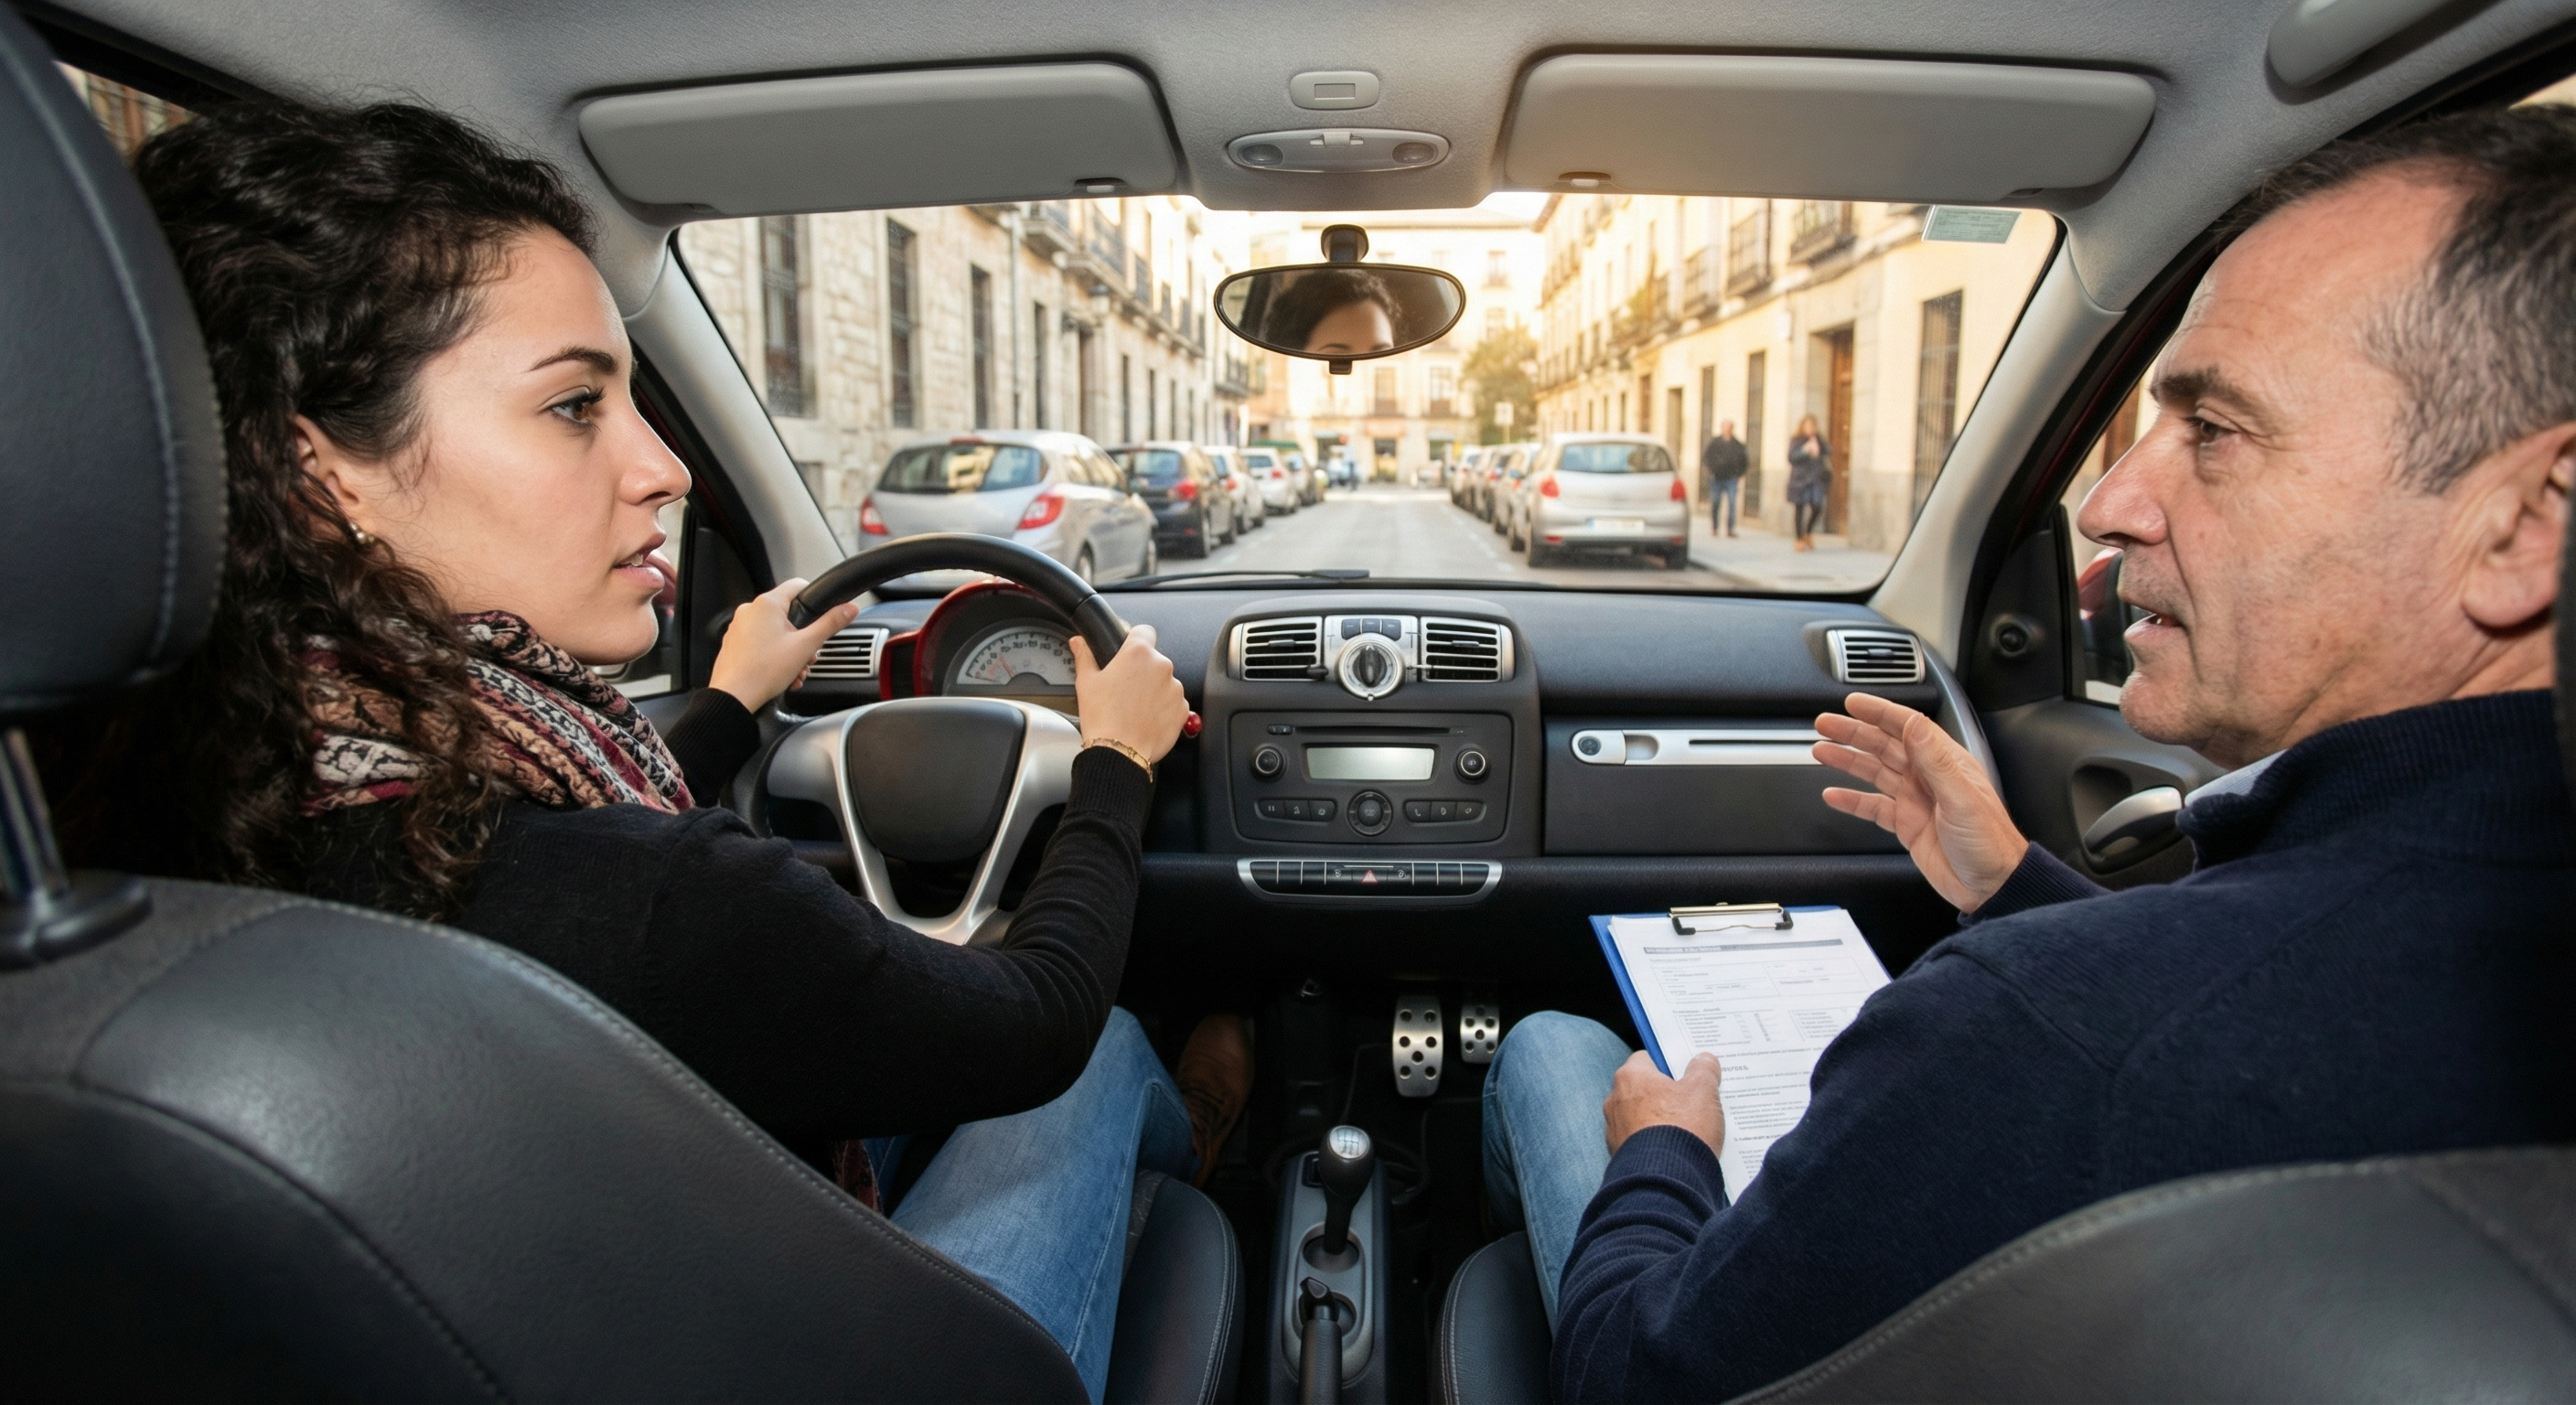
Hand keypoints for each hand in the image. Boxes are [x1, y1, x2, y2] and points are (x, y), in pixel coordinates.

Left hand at [707, 578, 859, 712]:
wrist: (734, 696)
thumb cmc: (763, 671)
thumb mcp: (806, 646)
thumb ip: (830, 624)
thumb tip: (849, 609)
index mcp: (767, 604)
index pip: (797, 586)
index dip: (814, 599)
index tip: (821, 614)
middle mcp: (749, 611)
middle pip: (787, 615)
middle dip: (802, 637)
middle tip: (807, 655)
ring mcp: (739, 628)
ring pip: (774, 631)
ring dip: (790, 650)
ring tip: (795, 670)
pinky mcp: (734, 644)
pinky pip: (759, 643)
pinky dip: (773, 655)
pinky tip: (781, 673)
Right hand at [1072, 624, 1188, 763]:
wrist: (1119, 752)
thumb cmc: (1102, 717)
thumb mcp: (1086, 682)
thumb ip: (1085, 656)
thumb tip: (1079, 642)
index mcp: (1138, 653)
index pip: (1144, 631)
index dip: (1135, 639)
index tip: (1128, 650)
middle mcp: (1161, 666)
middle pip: (1154, 659)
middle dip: (1142, 670)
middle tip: (1124, 688)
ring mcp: (1175, 688)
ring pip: (1164, 681)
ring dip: (1153, 689)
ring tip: (1134, 707)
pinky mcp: (1182, 708)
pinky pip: (1173, 702)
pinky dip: (1163, 707)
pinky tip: (1145, 717)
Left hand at [1603, 1050, 1724, 1157]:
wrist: (1666, 1182)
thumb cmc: (1682, 1129)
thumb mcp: (1702, 1091)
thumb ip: (1703, 1070)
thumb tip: (1704, 1060)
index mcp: (1630, 1077)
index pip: (1648, 1059)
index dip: (1670, 1064)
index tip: (1688, 1073)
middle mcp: (1615, 1101)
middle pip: (1646, 1089)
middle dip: (1668, 1095)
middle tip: (1695, 1102)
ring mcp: (1615, 1131)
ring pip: (1643, 1118)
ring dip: (1662, 1122)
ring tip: (1691, 1130)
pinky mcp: (1620, 1157)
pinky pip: (1642, 1143)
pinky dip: (1656, 1144)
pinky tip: (1678, 1150)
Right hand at [1813, 692, 2027, 911]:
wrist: (1992, 887)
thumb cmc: (1989, 842)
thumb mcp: (1962, 798)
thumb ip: (1935, 760)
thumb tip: (1914, 724)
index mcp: (1944, 763)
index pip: (1907, 727)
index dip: (1879, 713)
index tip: (1854, 703)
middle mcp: (1927, 778)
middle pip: (1884, 746)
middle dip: (1854, 733)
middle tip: (1825, 724)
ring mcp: (1915, 801)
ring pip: (1874, 772)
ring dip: (1848, 761)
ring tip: (1821, 751)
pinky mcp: (1907, 825)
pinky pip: (1873, 808)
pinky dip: (1852, 801)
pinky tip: (1833, 795)